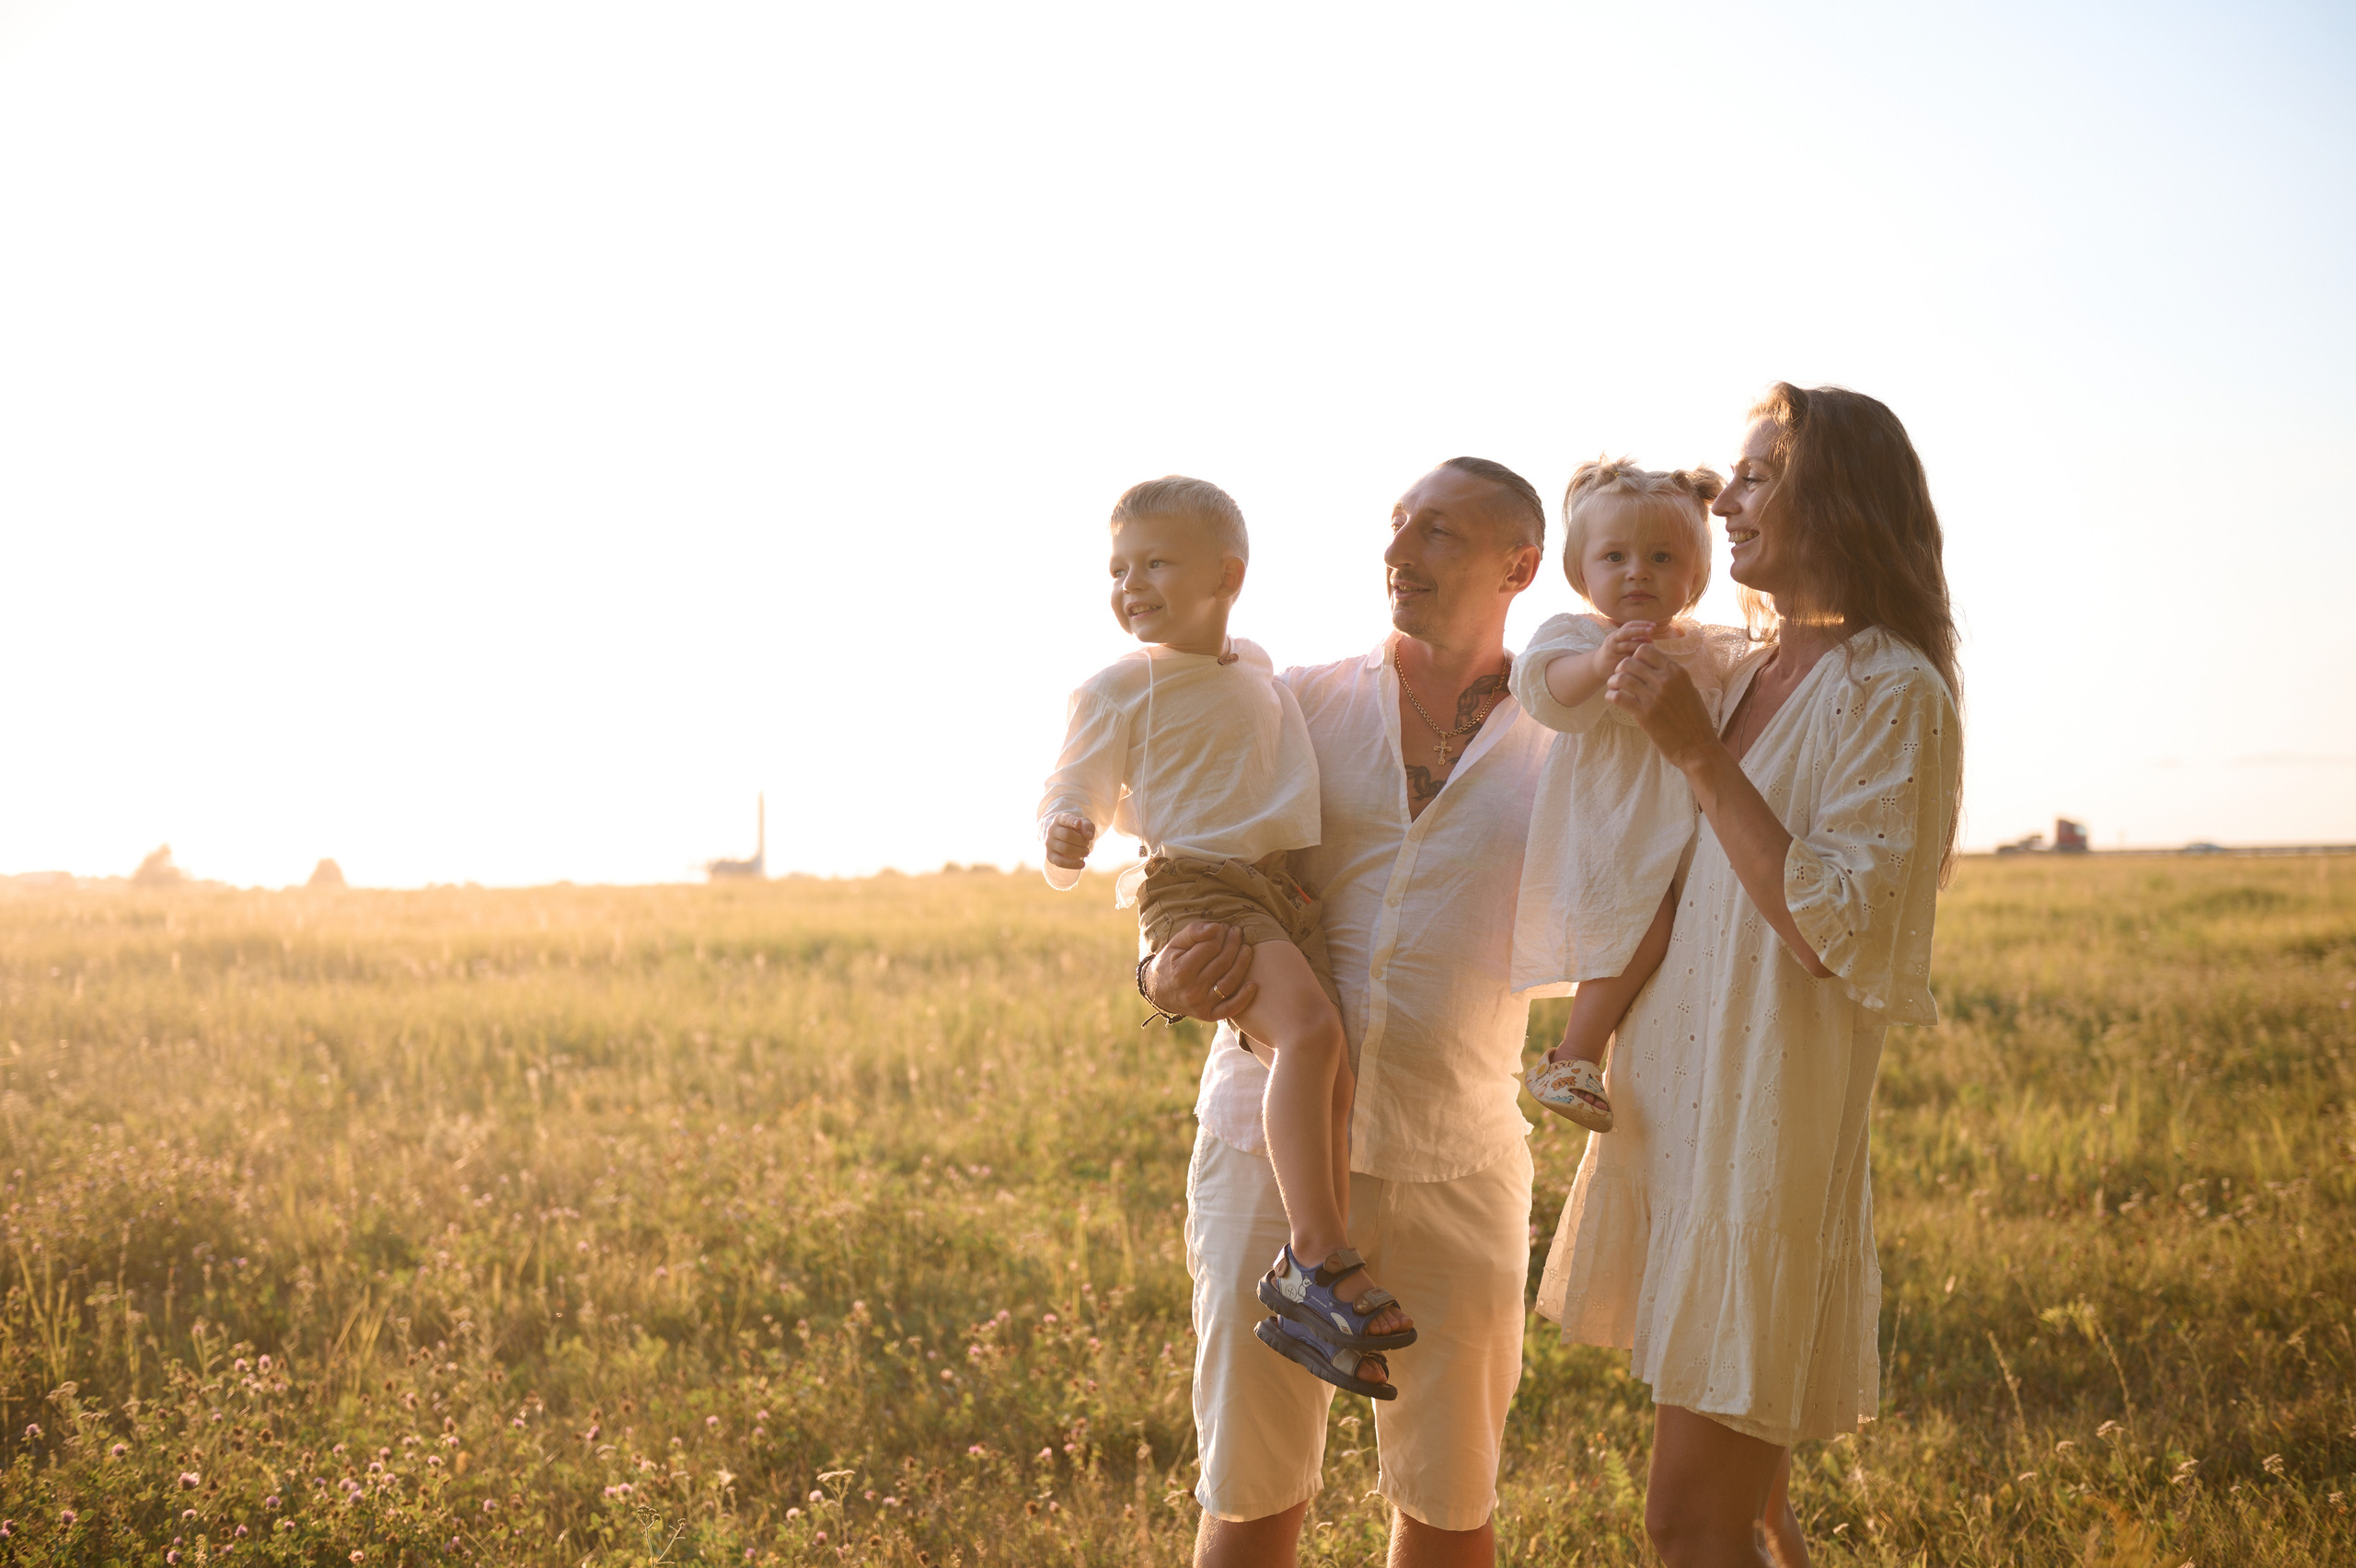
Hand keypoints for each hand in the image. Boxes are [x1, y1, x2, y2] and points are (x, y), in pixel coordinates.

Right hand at [1043, 813, 1097, 870]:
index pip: (1065, 819)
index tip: (1079, 824)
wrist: (1064, 840)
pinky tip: (1082, 864)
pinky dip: (1073, 864)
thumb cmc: (1077, 830)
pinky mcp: (1050, 856)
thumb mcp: (1084, 825)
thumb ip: (1088, 827)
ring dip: (1079, 851)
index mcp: (1059, 819)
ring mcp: (1049, 843)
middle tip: (1087, 844)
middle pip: (1067, 835)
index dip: (1072, 821)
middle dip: (1081, 841)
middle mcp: (1051, 830)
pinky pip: (1060, 862)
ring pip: (1065, 848)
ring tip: (1086, 852)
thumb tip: (1088, 836)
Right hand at [1146, 920, 1256, 1021]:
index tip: (1223, 926)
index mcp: (1181, 970)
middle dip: (1233, 944)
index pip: (1210, 947)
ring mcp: (1200, 1004)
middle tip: (1237, 932)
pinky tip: (1253, 984)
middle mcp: (1191, 990)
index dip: (1220, 934)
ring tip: (1247, 948)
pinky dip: (1244, 998)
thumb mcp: (1175, 944)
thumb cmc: (1169, 962)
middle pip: (1222, 963)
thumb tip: (1216, 927)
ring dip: (1243, 964)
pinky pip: (1230, 1008)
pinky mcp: (1208, 1015)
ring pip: (1229, 982)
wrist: (1158, 992)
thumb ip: (1194, 932)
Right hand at [1591, 619, 1656, 680]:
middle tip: (1651, 631)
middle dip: (1640, 630)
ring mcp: (1613, 651)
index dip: (1641, 624)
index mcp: (1616, 634)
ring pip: (1628, 646)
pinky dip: (1638, 656)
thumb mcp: (1620, 642)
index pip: (1629, 625)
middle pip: (1626, 633)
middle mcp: (1613, 641)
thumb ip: (1633, 638)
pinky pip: (1628, 658)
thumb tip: (1650, 636)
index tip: (1653, 625)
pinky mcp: (1614, 661)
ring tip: (1652, 646)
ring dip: (1641, 644)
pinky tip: (1646, 657)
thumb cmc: (1615, 653)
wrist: (1597, 666)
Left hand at [1606, 641, 1718, 771]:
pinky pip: (1618, 697)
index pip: (1646, 650)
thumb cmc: (1696, 721)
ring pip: (1621, 678)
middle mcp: (1665, 680)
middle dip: (1620, 669)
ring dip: (1613, 682)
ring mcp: (1654, 697)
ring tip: (1614, 688)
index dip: (1635, 657)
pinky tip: (1613, 700)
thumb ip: (1674, 678)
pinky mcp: (1644, 714)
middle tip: (1620, 678)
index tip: (1634, 667)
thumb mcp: (1690, 690)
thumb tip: (1658, 668)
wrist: (1698, 747)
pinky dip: (1611, 696)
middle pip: (1629, 662)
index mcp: (1677, 672)